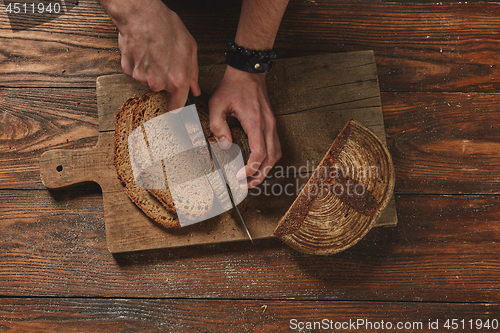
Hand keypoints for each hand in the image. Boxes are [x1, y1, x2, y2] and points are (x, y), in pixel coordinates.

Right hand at [109, 0, 200, 109]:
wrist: (142, 15)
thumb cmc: (166, 27)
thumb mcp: (190, 49)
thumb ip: (193, 74)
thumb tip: (194, 89)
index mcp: (177, 80)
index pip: (176, 107)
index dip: (176, 103)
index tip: (176, 101)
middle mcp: (158, 83)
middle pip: (162, 90)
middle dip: (164, 79)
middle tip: (165, 60)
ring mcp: (142, 77)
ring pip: (148, 81)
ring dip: (151, 71)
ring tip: (155, 52)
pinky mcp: (128, 70)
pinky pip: (136, 72)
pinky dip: (139, 65)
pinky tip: (144, 51)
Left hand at [209, 66, 281, 188]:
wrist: (248, 71)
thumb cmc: (232, 87)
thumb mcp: (218, 104)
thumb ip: (218, 126)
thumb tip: (224, 146)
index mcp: (255, 122)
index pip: (259, 153)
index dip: (250, 168)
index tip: (240, 176)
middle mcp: (268, 125)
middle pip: (271, 158)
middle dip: (260, 175)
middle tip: (246, 185)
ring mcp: (272, 124)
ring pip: (276, 153)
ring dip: (266, 168)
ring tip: (252, 178)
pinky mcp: (272, 123)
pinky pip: (275, 146)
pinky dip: (268, 159)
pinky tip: (258, 163)